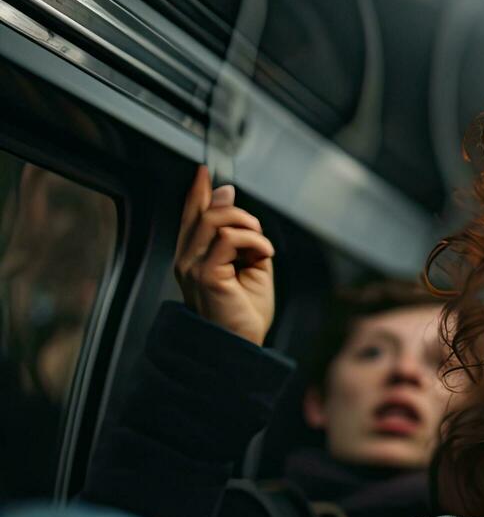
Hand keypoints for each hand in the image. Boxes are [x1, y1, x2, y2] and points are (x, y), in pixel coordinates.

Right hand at [173, 165, 274, 345]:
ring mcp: (192, 267)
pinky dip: (254, 241)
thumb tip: (227, 196)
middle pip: (204, 213)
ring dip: (249, 227)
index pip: (191, 216)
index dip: (197, 192)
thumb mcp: (249, 263)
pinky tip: (263, 255)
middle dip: (238, 213)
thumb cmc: (245, 311)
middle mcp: (187, 259)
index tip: (205, 172)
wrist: (244, 345)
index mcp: (195, 256)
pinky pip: (228, 239)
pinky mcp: (206, 274)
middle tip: (258, 232)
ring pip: (216, 221)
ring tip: (262, 248)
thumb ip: (239, 233)